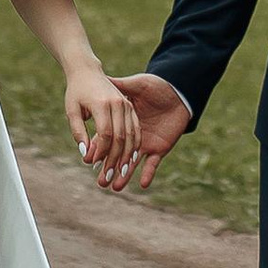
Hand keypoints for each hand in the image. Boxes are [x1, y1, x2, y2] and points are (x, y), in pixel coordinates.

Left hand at [64, 63, 140, 189]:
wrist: (87, 71)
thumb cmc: (76, 91)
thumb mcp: (72, 110)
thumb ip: (78, 131)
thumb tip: (84, 154)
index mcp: (103, 103)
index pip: (105, 134)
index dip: (100, 151)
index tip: (92, 164)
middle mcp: (119, 104)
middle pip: (120, 138)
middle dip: (114, 160)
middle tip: (107, 179)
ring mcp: (128, 106)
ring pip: (131, 136)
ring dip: (127, 157)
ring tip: (121, 175)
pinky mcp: (131, 108)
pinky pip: (136, 130)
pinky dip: (134, 146)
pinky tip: (130, 161)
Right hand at [107, 72, 191, 194]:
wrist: (178, 92)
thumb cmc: (156, 86)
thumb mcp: (136, 85)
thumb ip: (120, 86)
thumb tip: (102, 79)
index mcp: (123, 123)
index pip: (108, 139)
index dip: (99, 149)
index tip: (88, 159)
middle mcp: (132, 137)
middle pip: (118, 155)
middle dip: (109, 169)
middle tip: (99, 182)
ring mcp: (146, 144)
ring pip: (132, 163)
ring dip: (125, 176)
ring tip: (114, 188)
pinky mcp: (160, 148)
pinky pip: (153, 164)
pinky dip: (148, 173)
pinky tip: (143, 184)